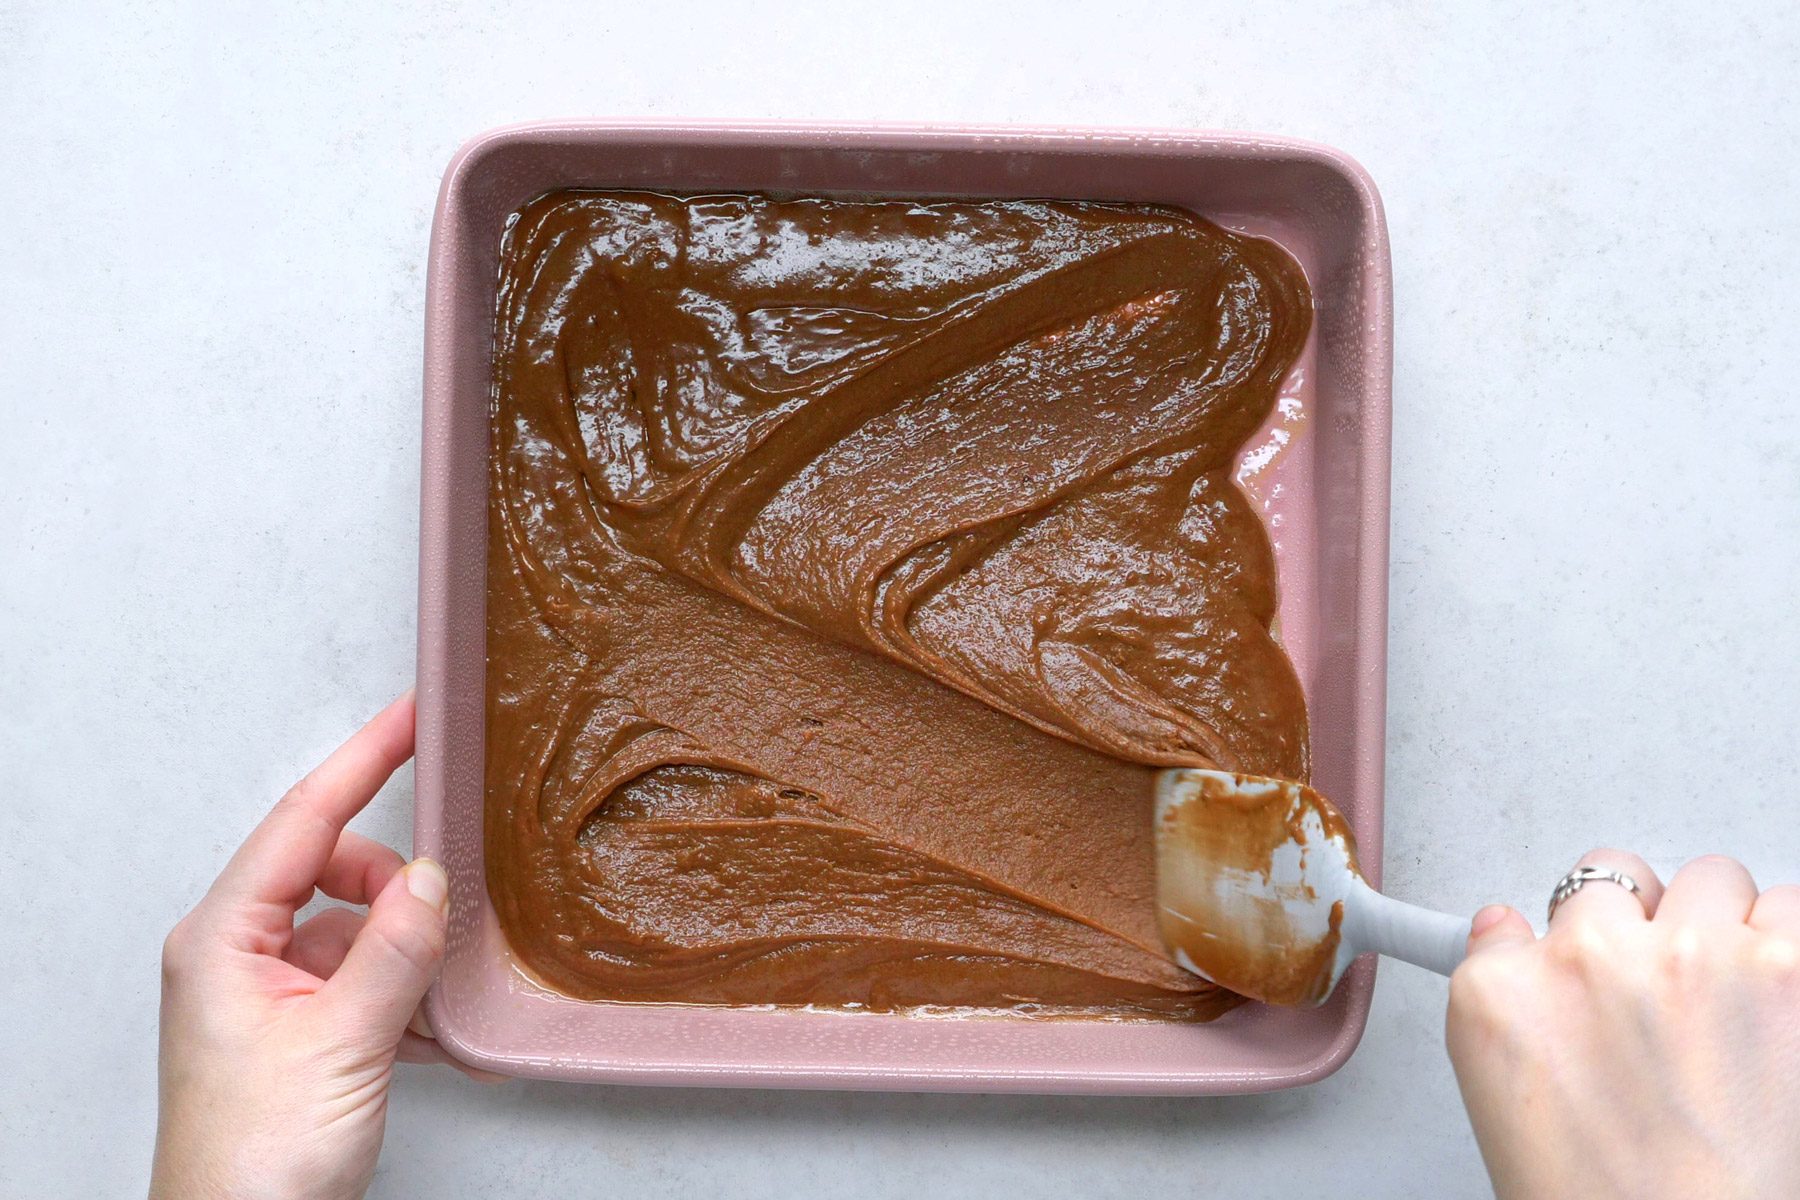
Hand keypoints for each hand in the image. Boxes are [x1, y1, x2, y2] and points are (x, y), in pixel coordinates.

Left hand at [151, 693, 497, 1199]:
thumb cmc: (253, 1164)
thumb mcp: (341, 1046)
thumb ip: (393, 953)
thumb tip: (430, 877)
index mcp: (222, 939)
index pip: (303, 821)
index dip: (362, 761)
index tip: (411, 716)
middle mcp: (238, 954)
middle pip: (338, 872)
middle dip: (401, 893)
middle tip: (446, 924)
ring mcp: (268, 993)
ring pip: (360, 930)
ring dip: (410, 957)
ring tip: (438, 1003)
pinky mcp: (299, 1029)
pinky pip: (365, 980)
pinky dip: (407, 999)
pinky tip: (436, 1037)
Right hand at [1447, 849, 1799, 1198]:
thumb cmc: (1606, 1198)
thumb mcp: (1502, 1097)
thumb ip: (1496, 989)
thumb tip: (1503, 932)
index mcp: (1503, 993)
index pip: (1521, 915)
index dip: (1568, 948)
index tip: (1590, 968)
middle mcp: (1589, 958)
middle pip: (1616, 877)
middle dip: (1642, 927)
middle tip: (1666, 998)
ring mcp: (1692, 956)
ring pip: (1711, 881)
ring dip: (1721, 929)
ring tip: (1730, 1007)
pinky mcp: (1789, 968)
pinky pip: (1793, 907)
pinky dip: (1790, 947)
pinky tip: (1778, 1007)